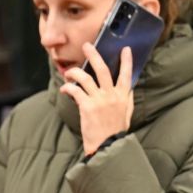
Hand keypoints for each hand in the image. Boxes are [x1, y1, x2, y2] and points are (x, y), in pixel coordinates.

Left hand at [64, 42, 135, 156]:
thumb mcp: (126, 114)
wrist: (108, 147)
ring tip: (69, 72)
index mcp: (123, 97)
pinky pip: (75, 91)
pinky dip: (68, 88)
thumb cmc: (115, 132)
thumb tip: (128, 87)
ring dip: (75, 72)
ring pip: (86, 78)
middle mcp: (112, 96)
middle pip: (102, 70)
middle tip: (87, 46)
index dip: (126, 61)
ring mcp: (99, 100)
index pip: (126, 75)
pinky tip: (65, 89)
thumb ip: (127, 100)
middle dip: (94, 55)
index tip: (126, 49)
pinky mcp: (87, 107)